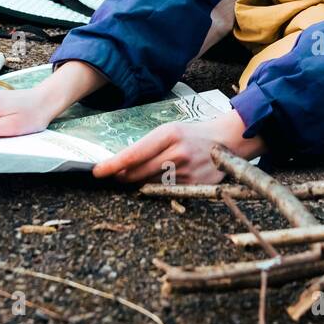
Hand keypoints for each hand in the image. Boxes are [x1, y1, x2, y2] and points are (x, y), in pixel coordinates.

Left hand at [91, 109, 264, 185]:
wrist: (226, 140)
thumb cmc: (191, 134)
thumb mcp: (169, 131)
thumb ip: (147, 146)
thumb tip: (121, 165)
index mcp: (169, 135)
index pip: (133, 154)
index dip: (112, 165)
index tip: (97, 172)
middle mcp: (178, 154)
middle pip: (138, 173)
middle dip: (122, 176)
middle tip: (114, 176)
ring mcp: (187, 172)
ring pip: (150, 184)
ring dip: (140, 183)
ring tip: (144, 174)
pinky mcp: (194, 186)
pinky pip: (166, 192)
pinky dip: (159, 188)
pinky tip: (165, 179)